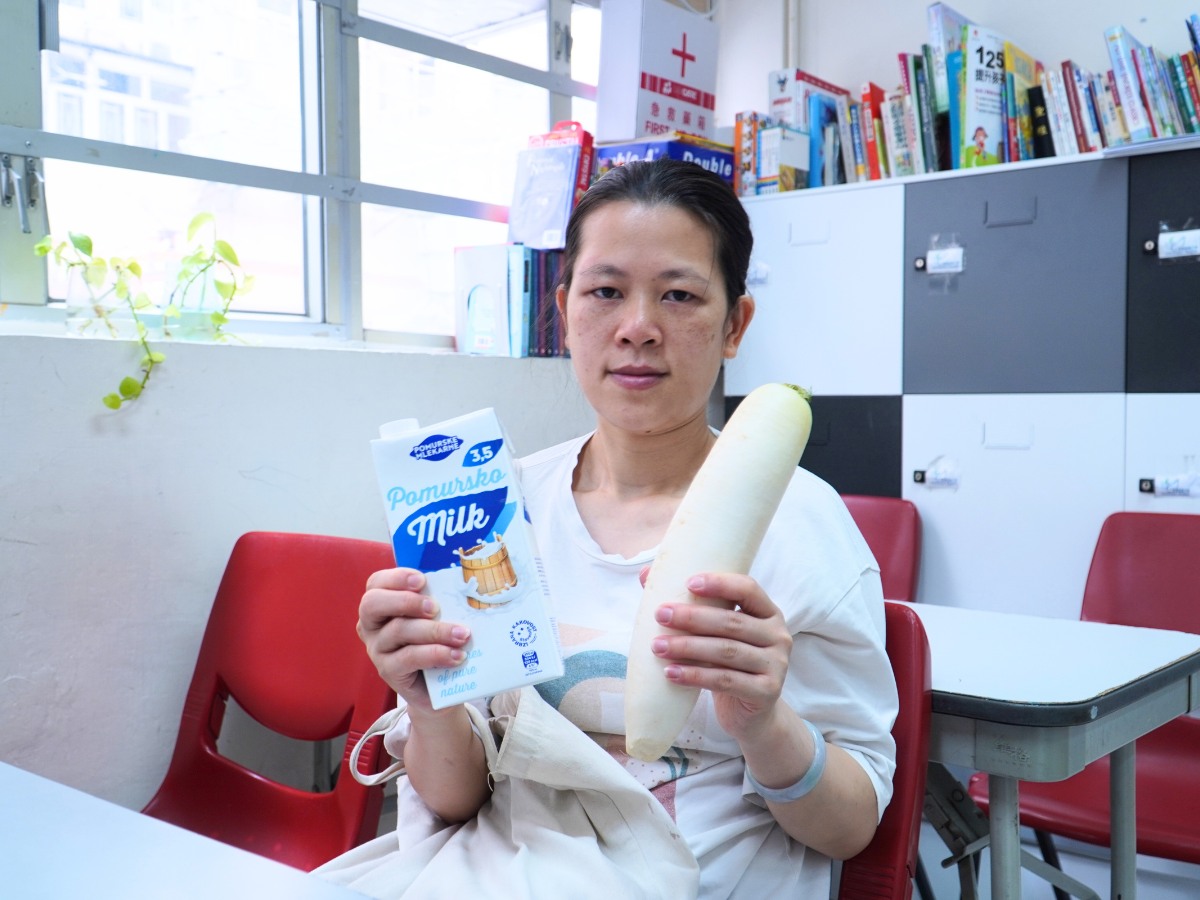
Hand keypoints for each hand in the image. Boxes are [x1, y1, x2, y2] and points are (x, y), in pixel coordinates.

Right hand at [358, 568, 470, 714]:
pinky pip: (408, 658)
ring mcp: (376, 649)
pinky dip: (436, 654)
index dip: (396, 578)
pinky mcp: (387, 671)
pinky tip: (456, 656)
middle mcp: (371, 625)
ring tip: (462, 635)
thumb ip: (437, 602)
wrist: (437, 688)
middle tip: (434, 608)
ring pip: (398, 631)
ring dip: (434, 630)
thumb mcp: (434, 618)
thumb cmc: (435, 642)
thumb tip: (461, 588)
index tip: (422, 580)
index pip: (376, 583)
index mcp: (380, 604)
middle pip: (373, 604)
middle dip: (406, 601)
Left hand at [641, 568, 792, 742]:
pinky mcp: (767, 692)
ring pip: (726, 652)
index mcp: (768, 613)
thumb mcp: (715, 634)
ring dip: (688, 647)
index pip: (748, 589)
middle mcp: (778, 636)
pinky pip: (726, 681)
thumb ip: (689, 604)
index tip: (688, 582)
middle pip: (731, 622)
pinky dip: (695, 676)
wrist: (750, 713)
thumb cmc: (728, 664)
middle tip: (660, 615)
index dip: (720, 583)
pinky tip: (670, 673)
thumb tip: (645, 573)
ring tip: (658, 647)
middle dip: (692, 618)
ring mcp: (776, 665)